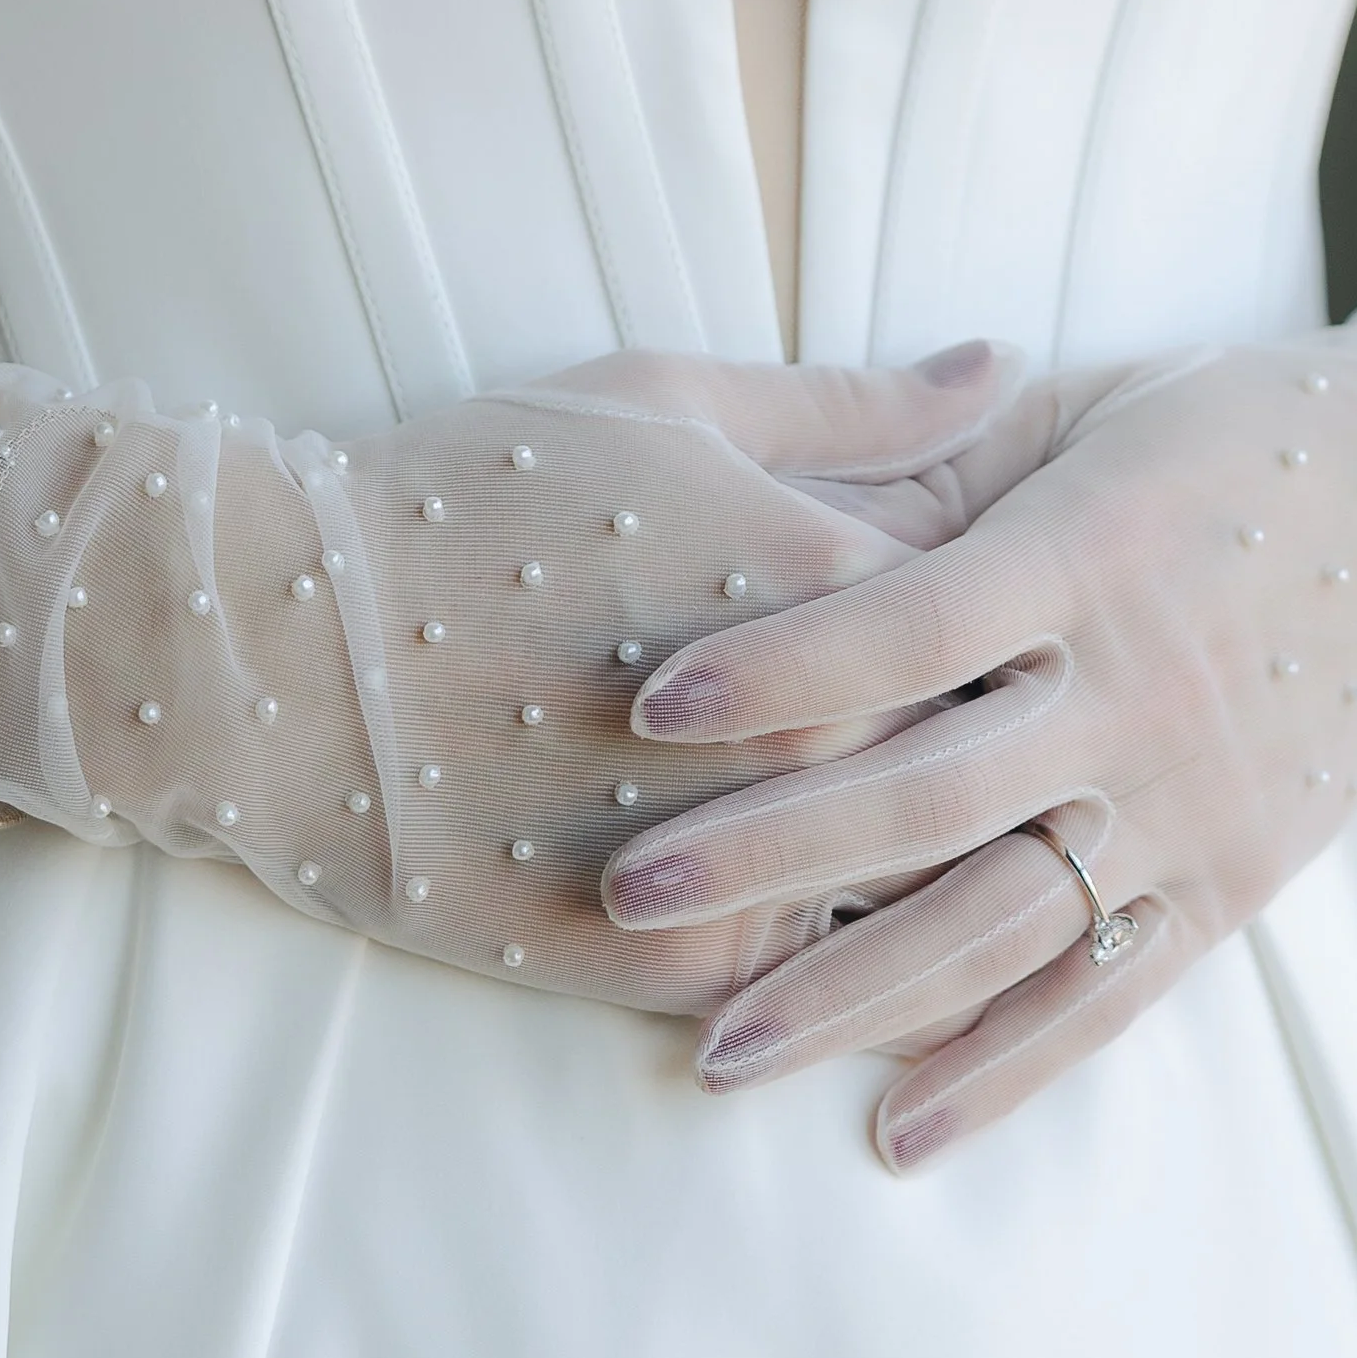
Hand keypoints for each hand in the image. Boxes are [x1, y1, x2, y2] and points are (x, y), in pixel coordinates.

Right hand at [0, 333, 1022, 1009]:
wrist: (274, 652)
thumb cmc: (465, 492)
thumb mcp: (662, 402)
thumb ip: (855, 408)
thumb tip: (1002, 366)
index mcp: (847, 584)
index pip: (1013, 617)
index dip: (1032, 622)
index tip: (1067, 628)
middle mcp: (827, 733)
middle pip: (993, 767)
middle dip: (1031, 768)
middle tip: (1082, 767)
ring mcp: (757, 862)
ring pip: (929, 903)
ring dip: (976, 897)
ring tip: (1006, 882)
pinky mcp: (677, 969)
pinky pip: (818, 991)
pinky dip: (858, 985)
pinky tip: (888, 977)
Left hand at [594, 340, 1356, 1153]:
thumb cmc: (1218, 440)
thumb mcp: (1083, 405)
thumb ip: (934, 448)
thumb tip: (771, 473)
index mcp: (1094, 551)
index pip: (912, 626)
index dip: (781, 667)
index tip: (648, 704)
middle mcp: (1144, 689)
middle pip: (933, 793)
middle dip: (771, 851)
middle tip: (627, 893)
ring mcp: (1194, 801)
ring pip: (1003, 920)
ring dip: (856, 995)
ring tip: (719, 1053)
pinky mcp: (1234, 882)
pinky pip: (1108, 995)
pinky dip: (1005, 1071)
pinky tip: (898, 1131)